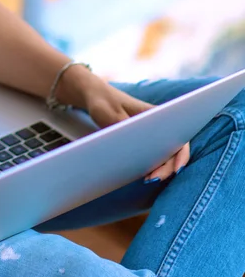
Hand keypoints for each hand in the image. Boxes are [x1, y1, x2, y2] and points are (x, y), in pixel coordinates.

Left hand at [59, 70, 189, 182]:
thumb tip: (131, 146)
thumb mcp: (107, 112)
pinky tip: (142, 176)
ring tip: (148, 179)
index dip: (181, 154)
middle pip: (173, 149)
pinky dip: (150, 167)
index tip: (177, 168)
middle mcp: (157, 125)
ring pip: (164, 155)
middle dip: (168, 167)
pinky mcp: (141, 141)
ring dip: (160, 169)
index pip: (179, 134)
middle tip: (153, 178)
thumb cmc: (102, 101)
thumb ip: (120, 126)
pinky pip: (152, 156)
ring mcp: (151, 134)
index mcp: (155, 114)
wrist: (95, 97)